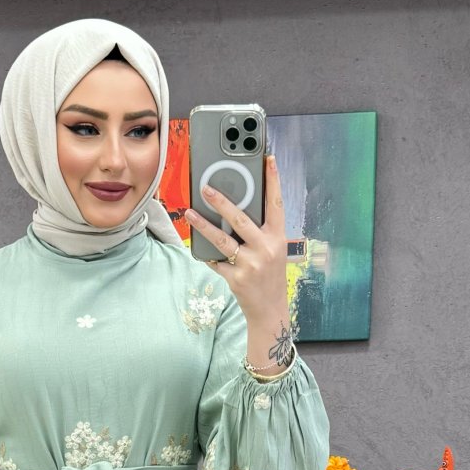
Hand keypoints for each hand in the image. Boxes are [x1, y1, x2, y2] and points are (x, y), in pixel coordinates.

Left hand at [184, 151, 287, 324]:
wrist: (269, 310)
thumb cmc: (270, 276)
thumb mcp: (273, 251)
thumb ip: (260, 232)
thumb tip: (234, 210)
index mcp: (278, 238)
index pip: (277, 203)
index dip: (273, 180)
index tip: (268, 159)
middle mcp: (266, 249)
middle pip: (241, 219)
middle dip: (222, 201)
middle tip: (206, 187)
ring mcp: (251, 264)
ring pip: (222, 239)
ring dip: (204, 225)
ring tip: (190, 213)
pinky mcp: (236, 278)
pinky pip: (216, 261)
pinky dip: (208, 255)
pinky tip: (200, 248)